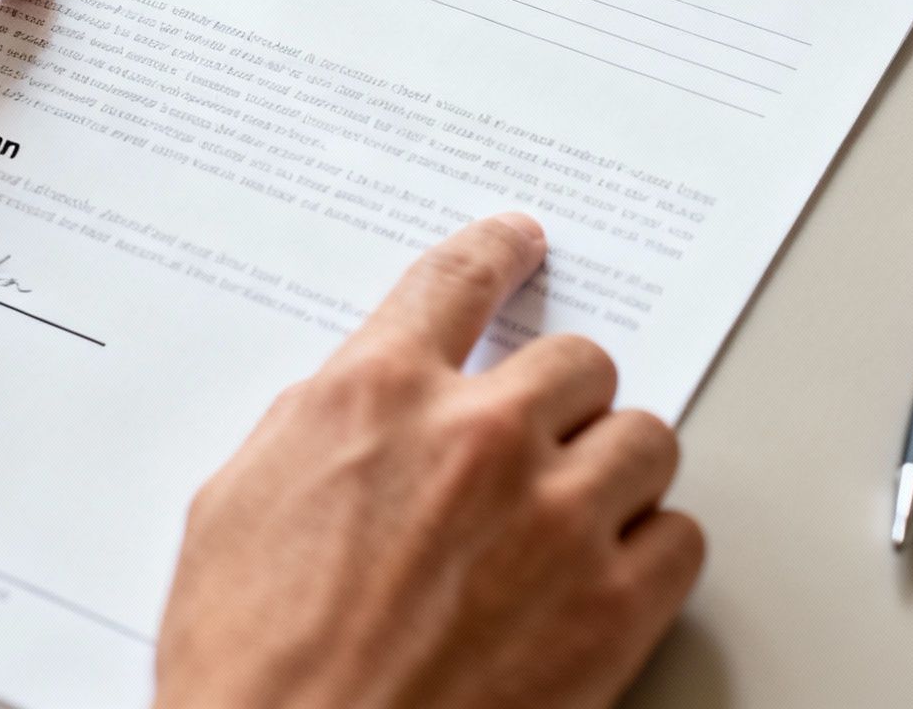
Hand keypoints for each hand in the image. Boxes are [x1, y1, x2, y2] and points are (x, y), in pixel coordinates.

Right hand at [155, 214, 703, 708]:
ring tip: (575, 512)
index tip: (519, 245)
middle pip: (576, 362)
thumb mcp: (234, 509)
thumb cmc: (252, 667)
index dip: (496, 254)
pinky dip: (650, 551)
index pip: (456, 283)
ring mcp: (554, 522)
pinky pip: (679, 537)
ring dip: (611, 468)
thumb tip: (361, 410)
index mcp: (373, 399)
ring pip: (643, 438)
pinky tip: (606, 575)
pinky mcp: (611, 609)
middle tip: (539, 437)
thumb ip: (315, 431)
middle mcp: (475, 441)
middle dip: (558, 398)